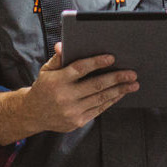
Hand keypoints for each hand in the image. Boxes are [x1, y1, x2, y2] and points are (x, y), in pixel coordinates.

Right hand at [23, 43, 137, 132]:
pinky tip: (120, 94)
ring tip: (132, 84)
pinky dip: (111, 101)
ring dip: (119, 90)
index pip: (79, 69)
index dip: (96, 63)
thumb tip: (63, 45)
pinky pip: (99, 109)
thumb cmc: (44, 88)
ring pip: (100, 98)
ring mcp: (72, 111)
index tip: (111, 58)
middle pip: (95, 85)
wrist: (33, 114)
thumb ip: (58, 58)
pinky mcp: (77, 121)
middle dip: (116, 78)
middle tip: (131, 73)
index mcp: (57, 81)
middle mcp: (65, 97)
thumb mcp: (46, 70)